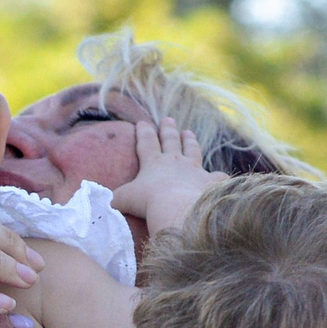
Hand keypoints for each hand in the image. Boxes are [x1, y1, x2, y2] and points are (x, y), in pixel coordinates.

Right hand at [109, 123, 225, 237]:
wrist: (176, 207)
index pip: (147, 142)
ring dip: (190, 141)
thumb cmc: (147, 202)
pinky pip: (216, 177)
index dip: (144, 132)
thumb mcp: (124, 199)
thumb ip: (116, 198)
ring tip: (189, 133)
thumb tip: (107, 200)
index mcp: (153, 162)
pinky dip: (217, 177)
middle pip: (171, 141)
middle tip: (169, 120)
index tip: (142, 122)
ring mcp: (194, 170)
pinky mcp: (209, 182)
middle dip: (168, 130)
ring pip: (193, 151)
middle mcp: (175, 161)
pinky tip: (219, 176)